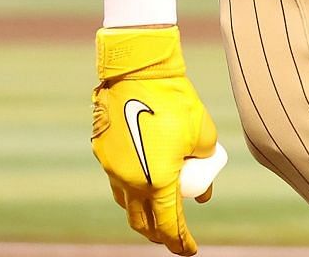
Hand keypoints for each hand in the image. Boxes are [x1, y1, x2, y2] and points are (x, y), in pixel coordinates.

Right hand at [92, 27, 223, 254]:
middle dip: (159, 234)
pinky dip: (132, 188)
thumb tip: (203, 188)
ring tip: (157, 215)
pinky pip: (118, 179)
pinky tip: (142, 183)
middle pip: (142, 221)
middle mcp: (130, 180)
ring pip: (126, 202)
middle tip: (173, 238)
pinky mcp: (103, 151)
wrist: (139, 70)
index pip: (169, 223)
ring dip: (143, 212)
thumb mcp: (203, 133)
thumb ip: (205, 162)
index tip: (190, 250)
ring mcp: (112, 167)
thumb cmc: (176, 100)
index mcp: (156, 180)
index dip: (180, 240)